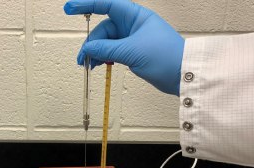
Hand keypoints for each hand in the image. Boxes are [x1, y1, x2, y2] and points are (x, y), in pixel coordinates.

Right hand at [64, 0, 183, 95]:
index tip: (70, 8)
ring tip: (88, 65)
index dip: (87, 5)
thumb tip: (87, 48)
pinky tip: (98, 65)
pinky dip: (104, 58)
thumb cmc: (165, 57)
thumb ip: (106, 49)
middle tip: (82, 59)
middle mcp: (132, 25)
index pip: (107, 4)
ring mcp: (132, 39)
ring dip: (96, 52)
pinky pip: (112, 51)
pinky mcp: (132, 52)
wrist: (183, 75)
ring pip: (106, 42)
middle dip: (91, 43)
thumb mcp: (132, 51)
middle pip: (103, 29)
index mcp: (134, 16)